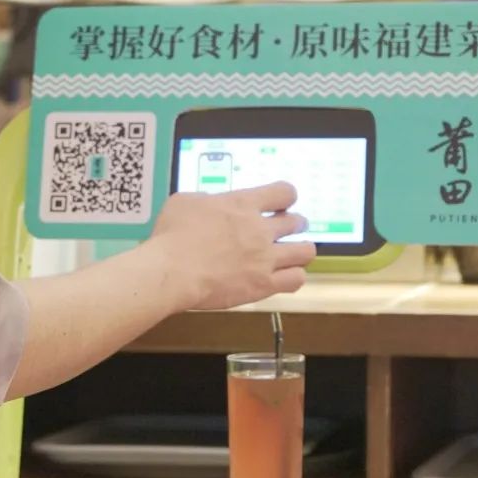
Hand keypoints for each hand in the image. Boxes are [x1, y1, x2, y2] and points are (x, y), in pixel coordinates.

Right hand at [147, 182, 315, 309]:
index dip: (285, 197)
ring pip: (305, 252)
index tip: (278, 204)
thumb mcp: (185, 201)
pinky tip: (282, 277)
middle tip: (285, 231)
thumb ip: (209, 200)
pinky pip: (296, 280)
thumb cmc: (172, 236)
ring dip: (300, 251)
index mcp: (243, 204)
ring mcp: (265, 258)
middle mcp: (260, 229)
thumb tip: (214, 204)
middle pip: (298, 222)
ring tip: (290, 255)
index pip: (284, 192)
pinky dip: (292, 277)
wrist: (171, 271)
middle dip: (294, 225)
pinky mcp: (263, 285)